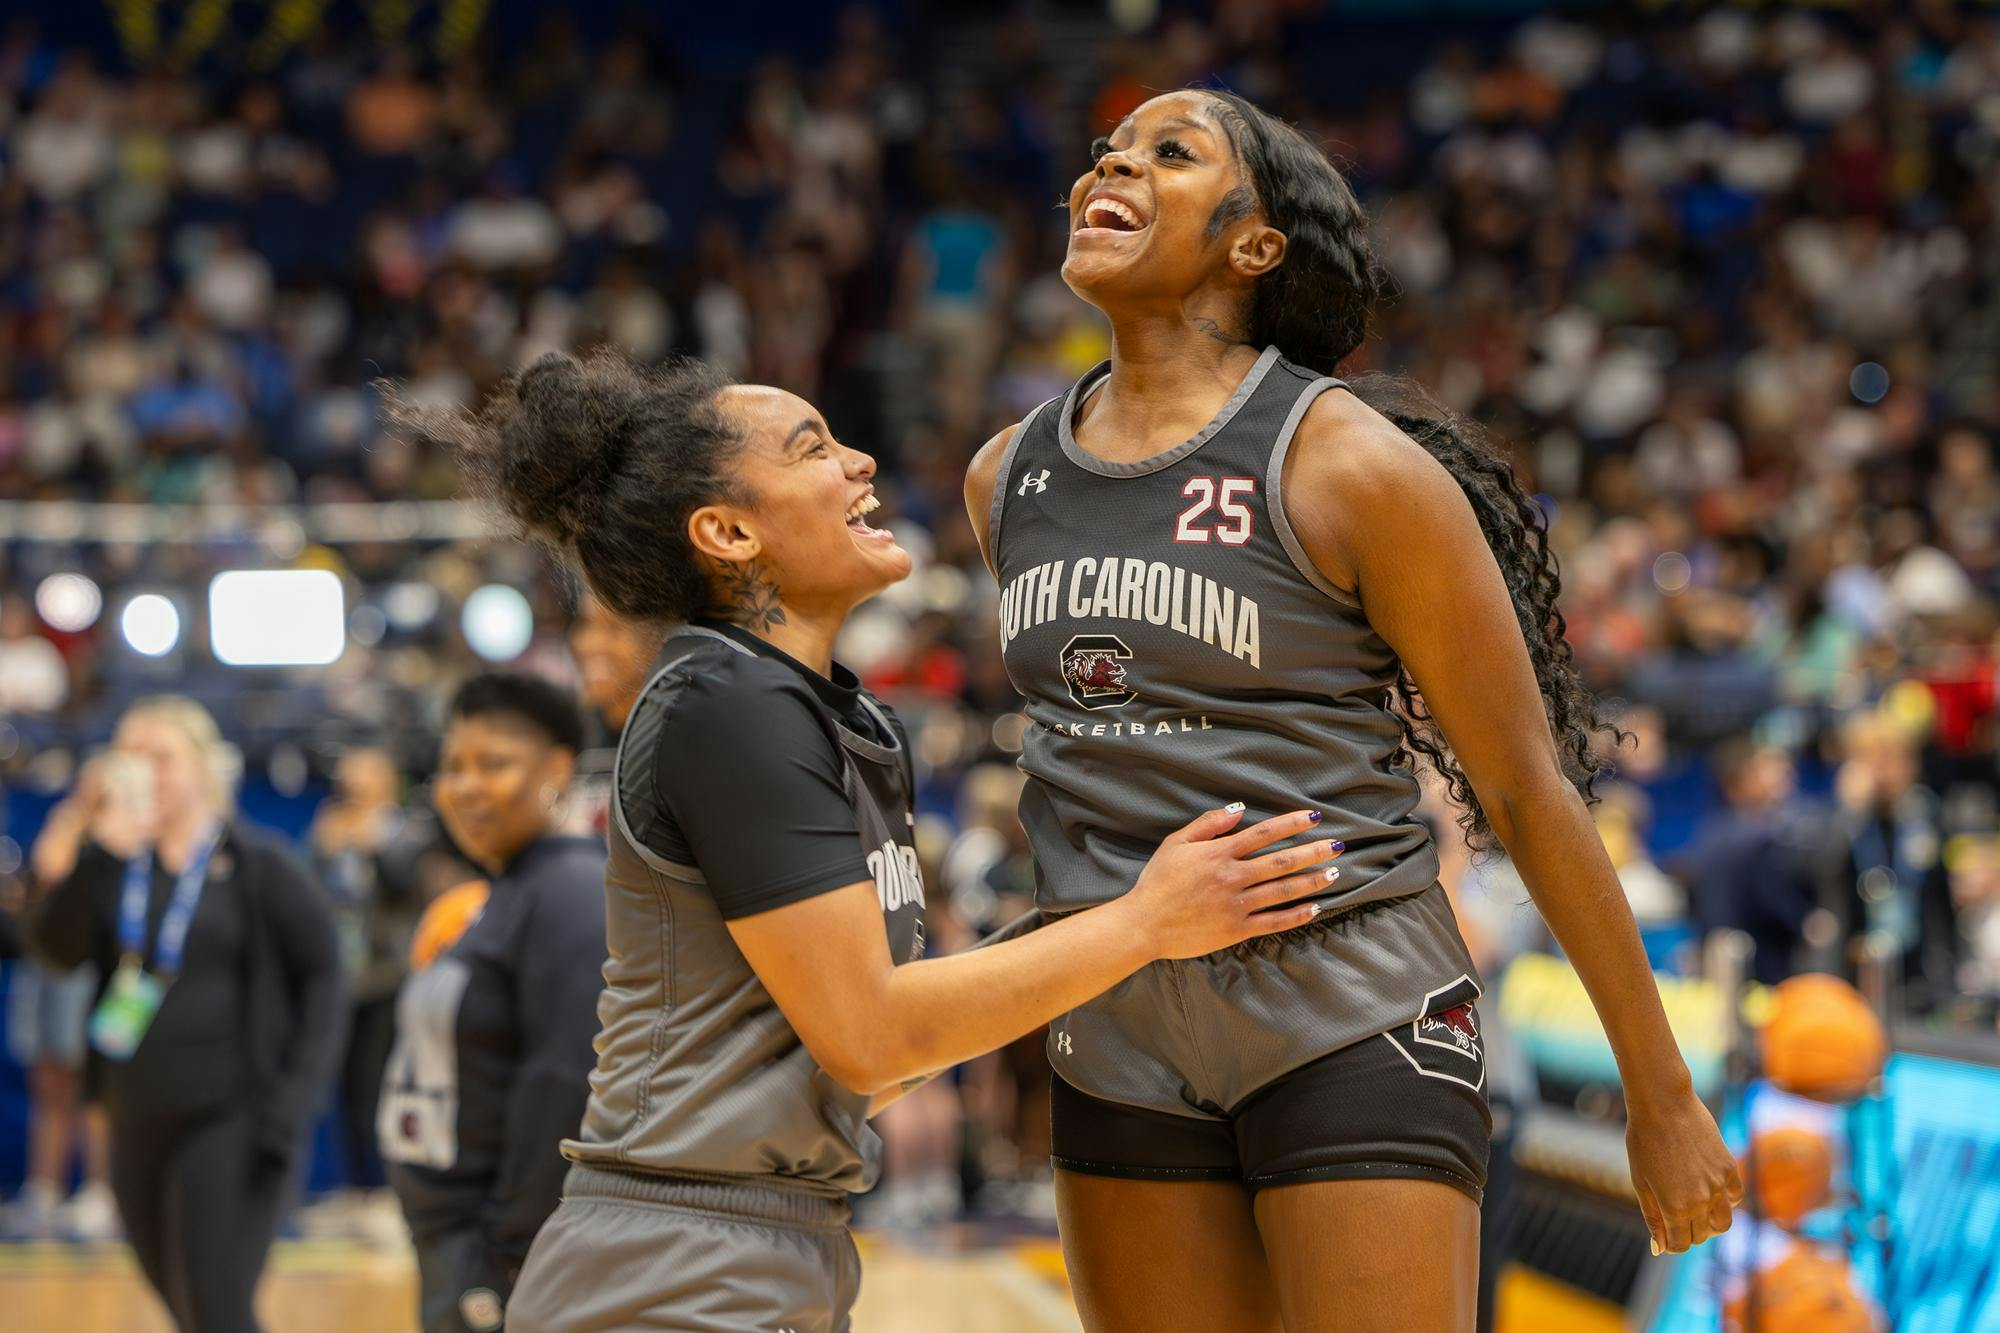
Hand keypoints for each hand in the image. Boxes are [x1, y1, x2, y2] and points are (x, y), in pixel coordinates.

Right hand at [1122, 805, 1344, 960]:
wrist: (1144, 923)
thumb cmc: (1157, 881)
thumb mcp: (1176, 843)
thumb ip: (1208, 825)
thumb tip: (1239, 810)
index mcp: (1219, 854)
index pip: (1264, 833)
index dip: (1292, 824)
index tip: (1314, 818)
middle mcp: (1233, 877)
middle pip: (1282, 861)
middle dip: (1313, 852)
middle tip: (1338, 845)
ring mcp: (1237, 905)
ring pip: (1283, 890)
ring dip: (1311, 881)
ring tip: (1333, 873)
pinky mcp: (1237, 930)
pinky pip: (1274, 922)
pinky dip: (1296, 915)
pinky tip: (1315, 908)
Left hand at [1625, 1080, 1742, 1254]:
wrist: (1663, 1104)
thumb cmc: (1643, 1140)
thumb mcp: (1640, 1181)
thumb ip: (1653, 1217)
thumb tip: (1660, 1248)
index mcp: (1675, 1207)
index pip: (1680, 1245)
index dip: (1671, 1244)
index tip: (1665, 1234)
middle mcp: (1701, 1201)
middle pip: (1701, 1236)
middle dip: (1686, 1233)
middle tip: (1674, 1217)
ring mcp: (1719, 1185)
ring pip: (1723, 1223)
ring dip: (1709, 1223)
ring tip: (1693, 1209)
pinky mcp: (1729, 1168)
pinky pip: (1735, 1198)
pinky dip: (1725, 1201)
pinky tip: (1709, 1191)